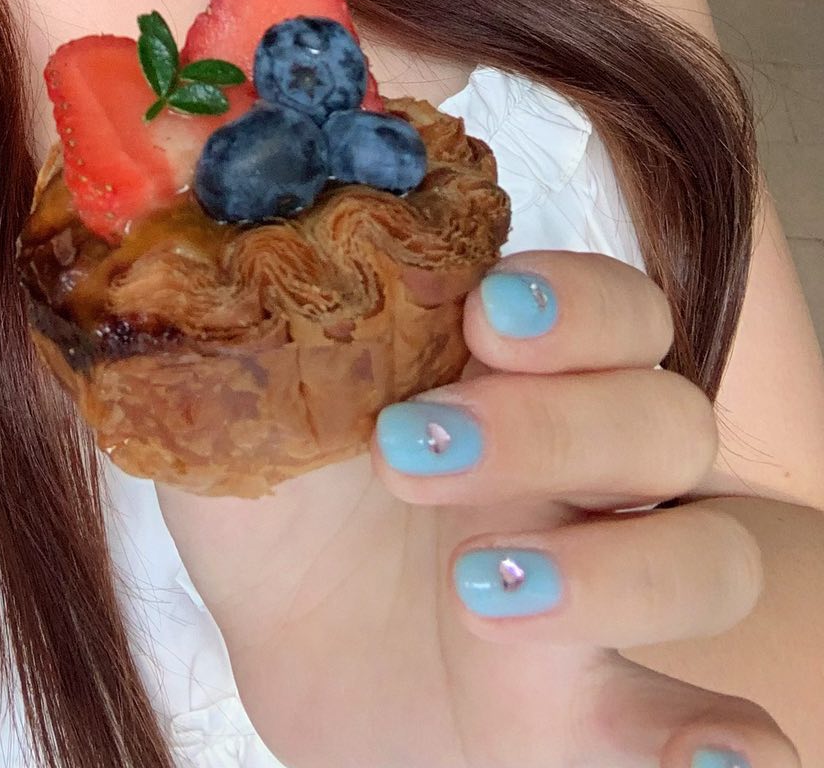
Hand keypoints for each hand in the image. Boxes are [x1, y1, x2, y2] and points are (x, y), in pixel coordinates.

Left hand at [152, 252, 801, 767]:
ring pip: (709, 552)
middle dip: (555, 424)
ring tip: (478, 589)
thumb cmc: (280, 497)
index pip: (613, 304)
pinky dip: (730, 743)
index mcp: (516, 371)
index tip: (485, 314)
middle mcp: (589, 468)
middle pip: (665, 414)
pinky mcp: (609, 717)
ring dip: (619, 571)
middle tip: (410, 449)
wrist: (285, 650)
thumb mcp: (233, 400)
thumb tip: (162, 181)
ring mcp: (610, 593)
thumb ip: (223, 309)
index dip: (574, 301)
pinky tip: (706, 758)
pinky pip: (721, 722)